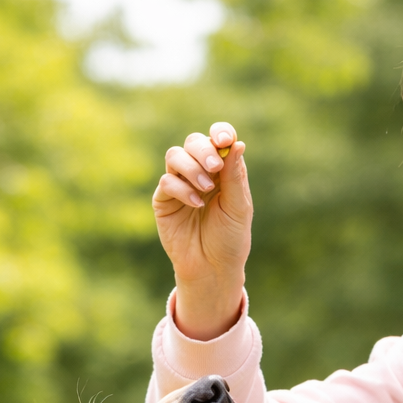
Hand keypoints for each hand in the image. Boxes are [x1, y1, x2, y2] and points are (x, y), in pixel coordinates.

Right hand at [152, 121, 252, 340]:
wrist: (212, 269)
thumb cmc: (230, 239)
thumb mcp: (238, 207)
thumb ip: (235, 176)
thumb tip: (237, 143)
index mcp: (222, 170)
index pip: (218, 139)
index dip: (220, 133)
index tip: (224, 139)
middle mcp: (199, 172)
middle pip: (193, 142)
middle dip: (203, 150)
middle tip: (215, 168)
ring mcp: (179, 185)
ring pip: (175, 155)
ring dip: (192, 168)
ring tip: (206, 189)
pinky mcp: (164, 201)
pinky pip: (166, 182)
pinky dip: (182, 189)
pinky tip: (196, 205)